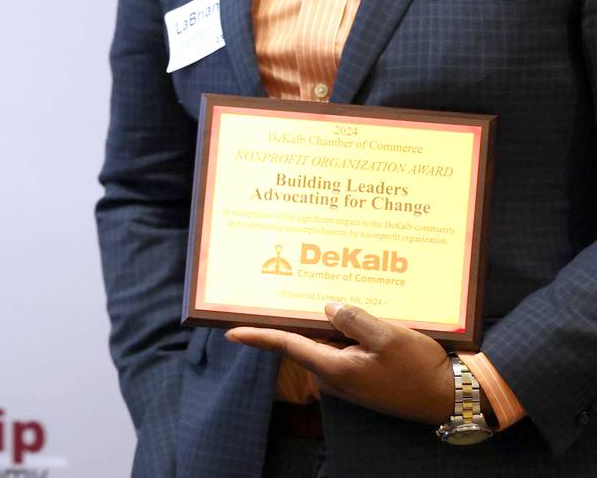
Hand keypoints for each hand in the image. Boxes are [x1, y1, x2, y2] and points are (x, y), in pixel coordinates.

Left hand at [225, 302, 452, 423]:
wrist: (448, 397)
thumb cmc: (419, 369)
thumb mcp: (388, 337)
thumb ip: (354, 319)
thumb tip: (327, 306)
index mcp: (335, 368)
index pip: (287, 346)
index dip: (258, 337)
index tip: (230, 332)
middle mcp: (334, 375)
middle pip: (304, 339)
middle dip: (296, 315)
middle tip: (287, 282)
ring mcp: (348, 377)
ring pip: (325, 341)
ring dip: (324, 321)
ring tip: (325, 287)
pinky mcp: (361, 375)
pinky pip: (342, 347)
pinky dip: (343, 330)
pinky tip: (351, 310)